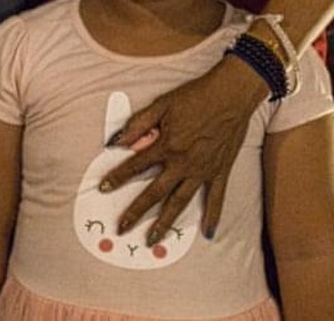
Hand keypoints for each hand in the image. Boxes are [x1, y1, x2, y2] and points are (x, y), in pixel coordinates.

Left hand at [99, 55, 266, 242]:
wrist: (230, 95)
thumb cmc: (194, 96)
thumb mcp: (161, 104)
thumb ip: (138, 124)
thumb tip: (116, 140)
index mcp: (166, 145)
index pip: (135, 166)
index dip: (117, 177)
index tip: (102, 189)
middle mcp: (182, 163)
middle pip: (155, 193)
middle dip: (136, 212)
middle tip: (123, 228)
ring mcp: (202, 170)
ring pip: (180, 202)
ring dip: (166, 222)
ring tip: (153, 239)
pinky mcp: (220, 172)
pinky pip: (216, 198)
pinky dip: (212, 216)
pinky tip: (208, 232)